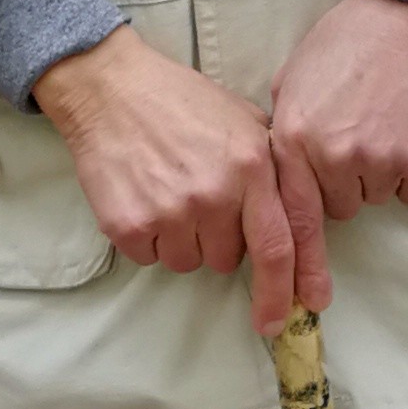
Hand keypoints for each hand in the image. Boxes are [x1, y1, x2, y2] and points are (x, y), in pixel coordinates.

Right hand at [34, 26, 302, 332]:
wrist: (111, 89)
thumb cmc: (182, 102)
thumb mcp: (245, 120)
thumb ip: (274, 168)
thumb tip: (296, 221)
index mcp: (252, 167)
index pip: (278, 246)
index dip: (284, 290)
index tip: (283, 319)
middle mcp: (214, 194)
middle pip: (228, 260)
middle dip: (220, 241)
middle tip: (201, 201)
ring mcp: (169, 212)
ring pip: (188, 262)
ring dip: (181, 239)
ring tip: (169, 192)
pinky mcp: (128, 226)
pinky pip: (149, 258)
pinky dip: (148, 237)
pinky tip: (144, 195)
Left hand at [268, 0, 407, 306]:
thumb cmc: (348, 42)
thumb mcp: (294, 81)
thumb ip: (284, 133)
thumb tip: (278, 176)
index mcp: (292, 138)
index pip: (290, 220)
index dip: (293, 270)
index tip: (294, 309)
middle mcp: (331, 155)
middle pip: (337, 208)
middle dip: (344, 183)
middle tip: (355, 135)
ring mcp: (378, 158)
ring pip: (376, 197)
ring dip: (380, 171)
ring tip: (382, 120)